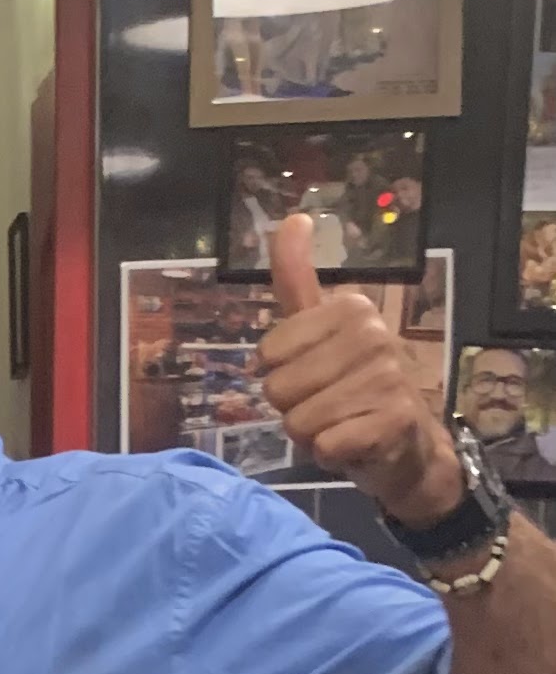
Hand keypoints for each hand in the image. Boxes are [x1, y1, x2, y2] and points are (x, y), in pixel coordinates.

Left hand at [255, 215, 460, 527]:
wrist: (407, 447)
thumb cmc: (353, 388)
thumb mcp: (320, 330)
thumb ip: (297, 279)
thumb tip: (293, 219)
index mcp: (351, 308)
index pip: (267, 353)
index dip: (279, 374)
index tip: (315, 375)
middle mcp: (373, 334)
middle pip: (278, 389)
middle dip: (293, 408)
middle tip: (329, 405)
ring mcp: (387, 378)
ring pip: (297, 421)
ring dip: (311, 434)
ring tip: (342, 424)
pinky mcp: (391, 423)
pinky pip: (323, 445)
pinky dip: (330, 455)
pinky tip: (355, 445)